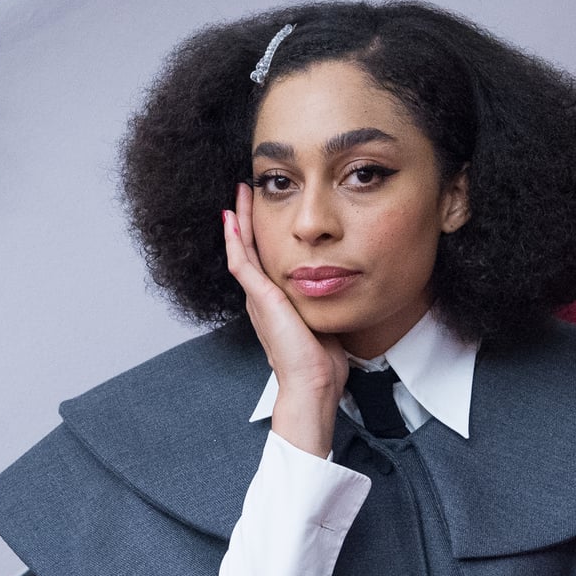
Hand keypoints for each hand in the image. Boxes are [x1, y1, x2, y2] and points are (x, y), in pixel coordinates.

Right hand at [224, 183, 345, 457]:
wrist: (312, 384)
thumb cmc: (322, 363)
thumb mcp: (325, 321)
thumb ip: (325, 303)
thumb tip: (342, 289)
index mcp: (275, 304)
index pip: (265, 260)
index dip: (263, 235)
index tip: (268, 209)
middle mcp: (261, 298)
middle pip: (250, 249)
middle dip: (248, 220)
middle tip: (246, 191)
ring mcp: (257, 297)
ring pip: (242, 250)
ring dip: (240, 221)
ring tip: (239, 193)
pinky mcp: (259, 298)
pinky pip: (241, 261)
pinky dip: (235, 238)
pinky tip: (232, 216)